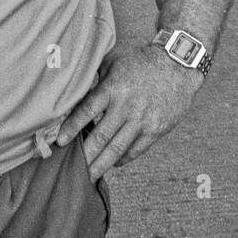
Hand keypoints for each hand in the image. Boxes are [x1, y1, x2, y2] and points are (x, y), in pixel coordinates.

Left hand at [56, 43, 204, 180]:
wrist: (177, 67)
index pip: (87, 111)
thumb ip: (95, 77)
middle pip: (100, 136)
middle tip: (72, 168)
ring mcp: (142, 120)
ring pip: (117, 148)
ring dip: (101, 164)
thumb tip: (74, 92)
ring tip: (89, 176)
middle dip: (85, 154)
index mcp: (113, 88)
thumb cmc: (141, 61)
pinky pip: (135, 150)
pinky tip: (113, 164)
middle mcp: (126, 107)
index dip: (71, 128)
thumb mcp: (113, 61)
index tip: (59, 141)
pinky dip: (123, 159)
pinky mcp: (155, 130)